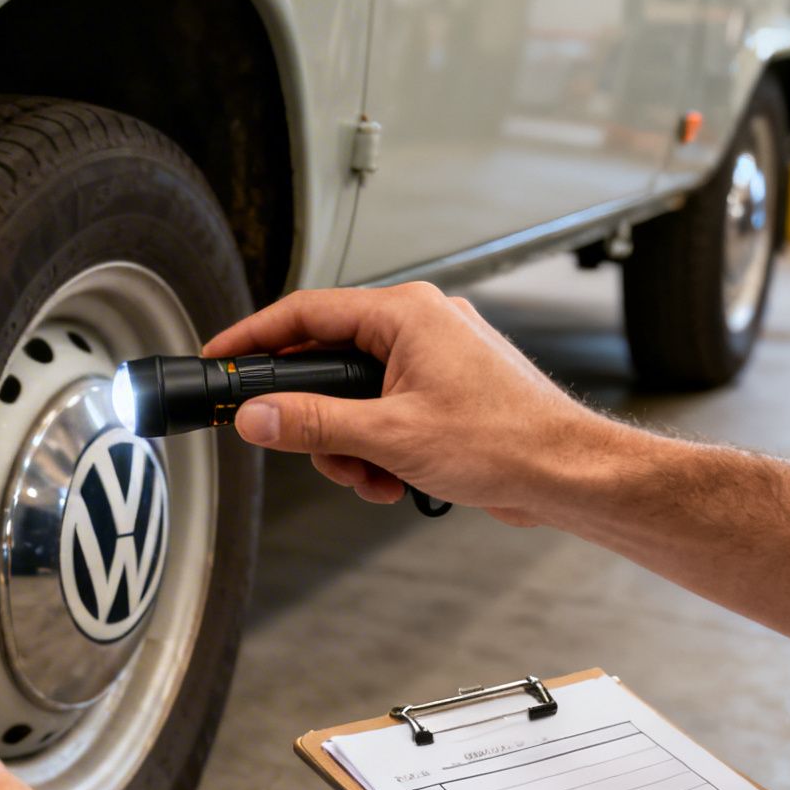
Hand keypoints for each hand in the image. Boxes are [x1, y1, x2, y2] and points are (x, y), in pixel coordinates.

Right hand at [203, 282, 624, 526]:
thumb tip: (258, 415)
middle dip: (319, 419)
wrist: (569, 473)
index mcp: (406, 314)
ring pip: (356, 396)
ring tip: (374, 476)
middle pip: (329, 362)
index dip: (254, 337)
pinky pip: (386, 411)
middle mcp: (421, 324)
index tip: (221, 357)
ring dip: (352, 444)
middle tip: (315, 452)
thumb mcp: (389, 436)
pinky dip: (380, 448)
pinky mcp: (446, 390)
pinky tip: (395, 478)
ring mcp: (436, 357)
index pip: (306, 312)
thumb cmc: (507, 441)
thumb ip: (313, 424)